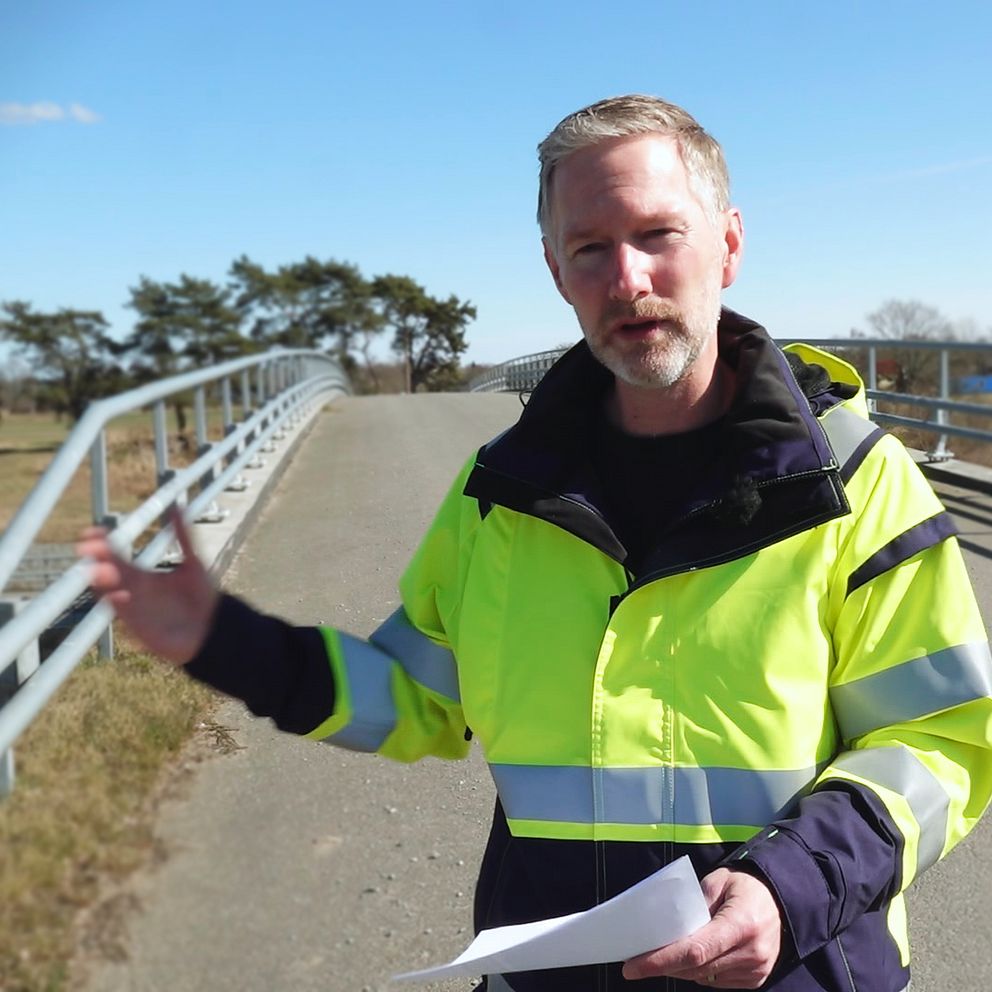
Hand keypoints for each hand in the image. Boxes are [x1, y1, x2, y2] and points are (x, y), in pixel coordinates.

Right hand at [77, 508, 218, 665]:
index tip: (93, 530)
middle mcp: (133, 590)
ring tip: (100, 570)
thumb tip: (178, 506)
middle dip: (97, 560)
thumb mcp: (194, 562)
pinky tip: (120, 594)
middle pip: (108, 572)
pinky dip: (120, 606)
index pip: (116, 556)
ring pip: (110, 593)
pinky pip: (125, 616)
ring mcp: (134, 609)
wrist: (215, 627)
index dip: (103, 544)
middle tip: (88, 547)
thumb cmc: (202, 597)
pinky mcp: (139, 627)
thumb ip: (184, 536)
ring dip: (103, 583)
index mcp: (142, 576)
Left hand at [622, 867, 781, 986]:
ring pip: (704, 978)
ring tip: (664, 954)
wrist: (781, 901)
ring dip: (681, 969)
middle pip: (696, 968)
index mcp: (741, 923)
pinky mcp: (755, 979)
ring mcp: (756, 970)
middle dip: (663, 965)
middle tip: (637, 961)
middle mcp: (751, 952)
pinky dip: (700, 971)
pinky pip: (717, 981)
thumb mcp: (720, 880)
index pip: (694, 950)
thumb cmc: (746, 887)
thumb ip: (695, 902)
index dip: (661, 960)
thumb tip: (669, 926)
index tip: (633, 967)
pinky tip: (693, 957)